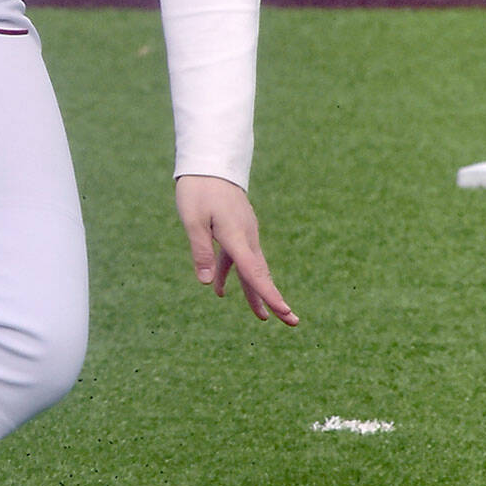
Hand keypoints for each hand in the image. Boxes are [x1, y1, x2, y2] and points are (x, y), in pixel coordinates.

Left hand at [175, 174, 297, 325]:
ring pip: (251, 268)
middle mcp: (245, 236)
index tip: (284, 312)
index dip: (267, 294)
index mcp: (235, 235)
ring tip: (263, 318)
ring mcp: (244, 233)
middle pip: (261, 273)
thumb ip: (202, 251)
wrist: (210, 163)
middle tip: (292, 322)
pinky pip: (238, 257)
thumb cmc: (198, 190)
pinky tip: (219, 289)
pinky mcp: (238, 230)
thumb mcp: (192, 220)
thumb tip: (207, 284)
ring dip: (255, 292)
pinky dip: (231, 274)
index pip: (253, 271)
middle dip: (275, 299)